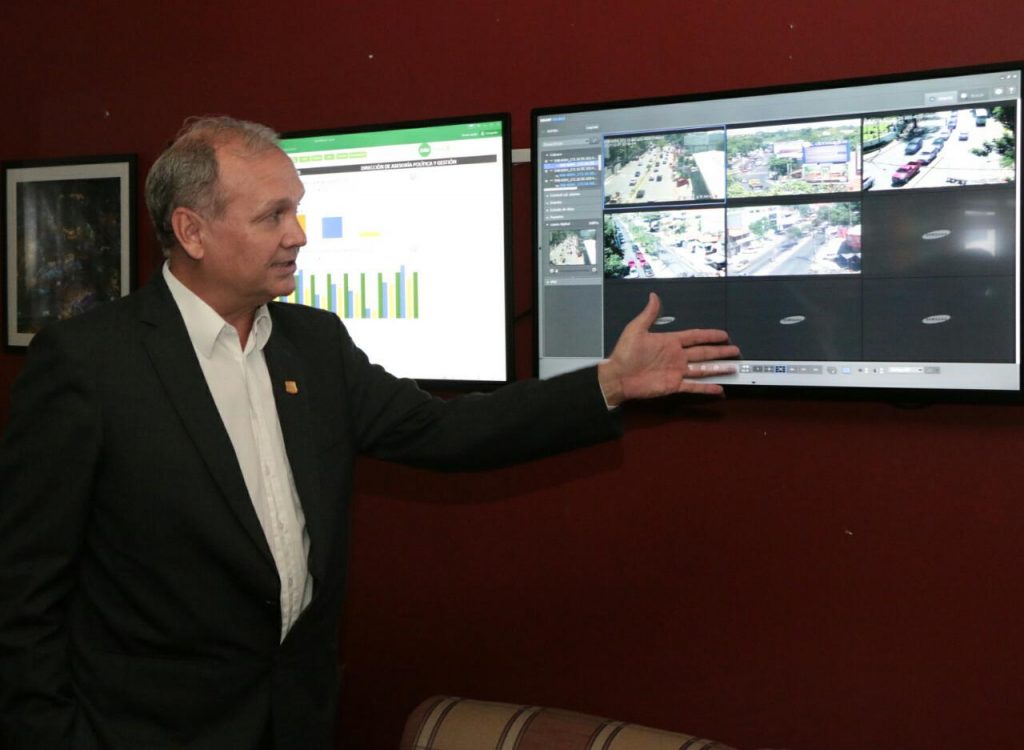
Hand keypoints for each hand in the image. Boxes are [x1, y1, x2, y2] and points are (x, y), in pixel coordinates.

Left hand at [598, 292, 739, 405]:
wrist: (617, 376)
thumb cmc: (623, 354)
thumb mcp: (636, 330)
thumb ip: (648, 314)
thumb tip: (653, 297)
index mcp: (669, 342)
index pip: (695, 337)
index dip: (709, 335)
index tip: (723, 335)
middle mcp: (675, 356)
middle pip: (703, 352)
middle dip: (719, 351)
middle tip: (734, 350)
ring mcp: (676, 371)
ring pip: (702, 369)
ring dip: (717, 368)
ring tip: (732, 367)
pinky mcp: (673, 385)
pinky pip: (693, 386)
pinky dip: (706, 388)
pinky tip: (718, 388)